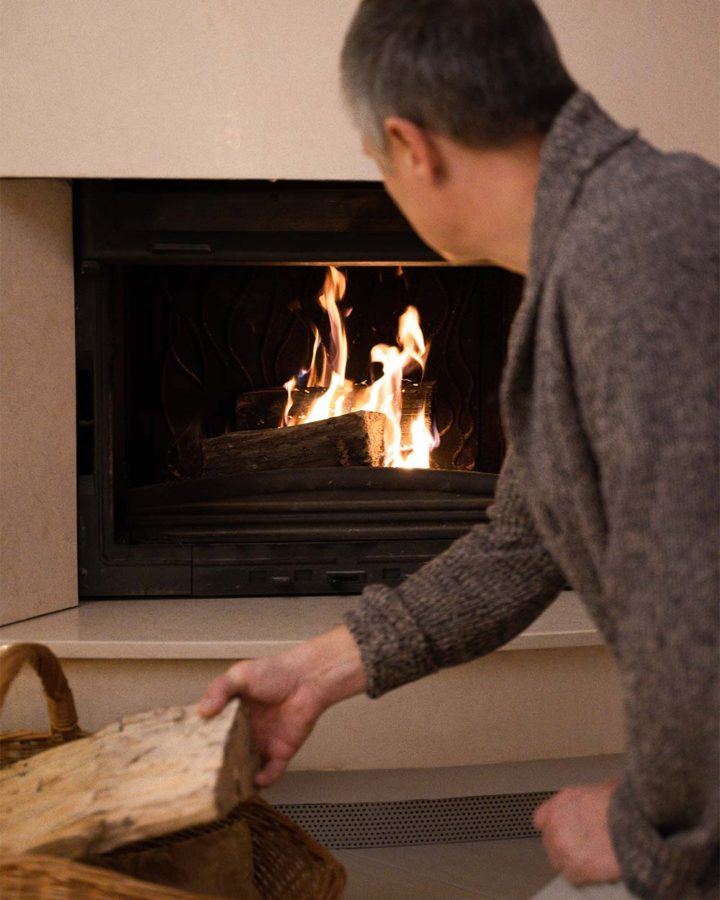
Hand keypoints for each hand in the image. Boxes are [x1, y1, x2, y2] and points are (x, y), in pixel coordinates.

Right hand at [197, 625, 365, 788]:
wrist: (306, 679)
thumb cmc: (275, 672)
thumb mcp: (240, 675)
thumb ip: (220, 690)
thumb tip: (203, 710)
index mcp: (232, 715)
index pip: (213, 735)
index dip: (202, 746)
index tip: (188, 757)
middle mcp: (245, 733)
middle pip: (227, 757)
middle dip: (218, 769)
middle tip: (205, 780)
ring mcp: (262, 744)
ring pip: (247, 769)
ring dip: (239, 780)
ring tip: (229, 789)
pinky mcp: (280, 752)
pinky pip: (271, 773)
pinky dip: (264, 780)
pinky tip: (257, 780)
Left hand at [533, 778, 621, 885]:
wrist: (633, 828)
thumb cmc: (624, 807)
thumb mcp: (605, 788)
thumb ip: (592, 796)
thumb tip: (600, 797)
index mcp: (562, 801)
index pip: (542, 818)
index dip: (553, 825)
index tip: (561, 830)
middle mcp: (556, 824)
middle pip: (550, 840)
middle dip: (564, 844)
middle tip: (582, 846)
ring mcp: (562, 848)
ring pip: (559, 860)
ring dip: (572, 860)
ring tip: (592, 858)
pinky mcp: (573, 870)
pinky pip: (572, 877)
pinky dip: (584, 875)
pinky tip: (597, 869)